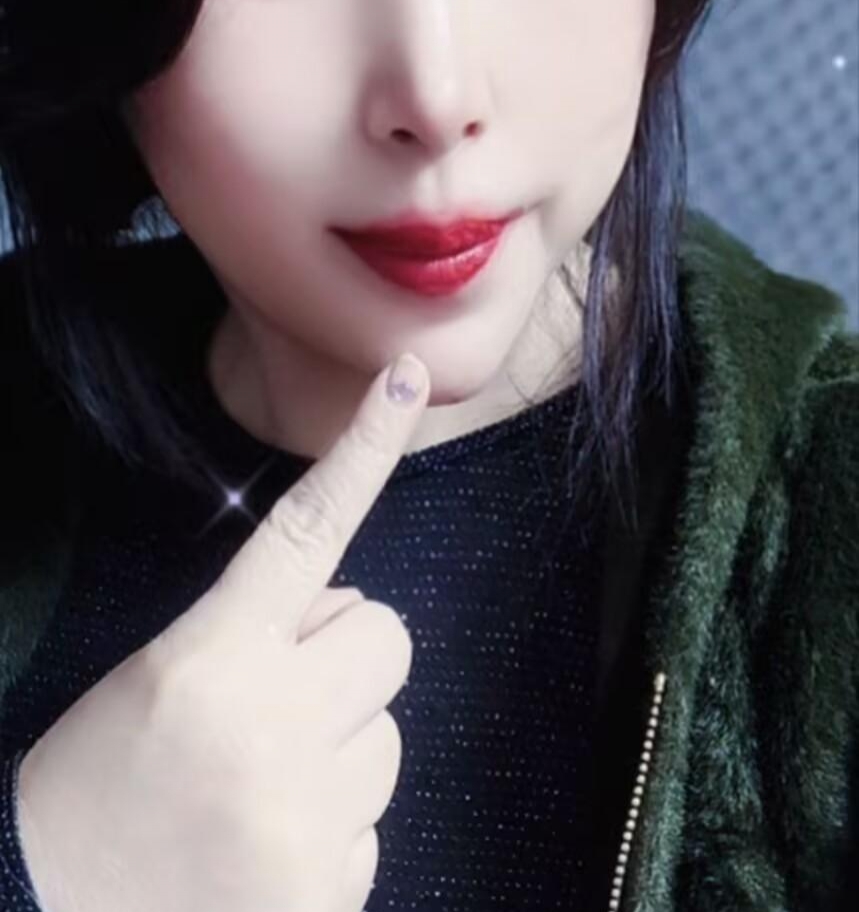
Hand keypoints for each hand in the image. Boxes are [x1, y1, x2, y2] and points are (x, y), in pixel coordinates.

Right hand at [16, 351, 429, 911]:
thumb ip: (257, 632)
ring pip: (386, 735)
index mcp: (211, 657)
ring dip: (336, 750)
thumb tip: (348, 618)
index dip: (365, 449)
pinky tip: (256, 853)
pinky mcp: (325, 895)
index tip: (405, 375)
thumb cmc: (98, 784)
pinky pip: (372, 826)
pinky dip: (326, 835)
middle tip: (269, 702)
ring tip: (252, 787)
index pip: (309, 530)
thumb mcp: (159, 674)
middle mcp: (269, 730)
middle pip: (384, 636)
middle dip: (341, 659)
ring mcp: (304, 821)